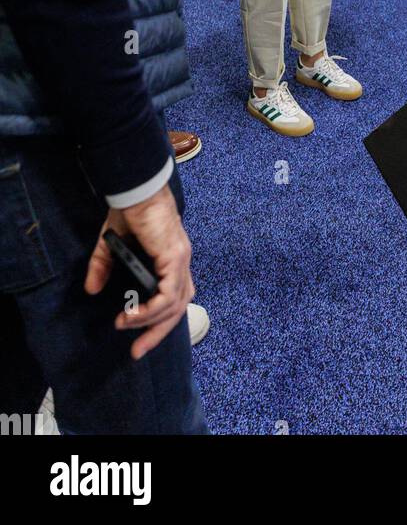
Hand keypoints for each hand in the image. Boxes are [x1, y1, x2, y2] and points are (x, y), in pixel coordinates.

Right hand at [85, 182, 192, 359]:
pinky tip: (133, 314)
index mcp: (172, 259)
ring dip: (149, 322)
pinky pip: (168, 295)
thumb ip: (103, 266)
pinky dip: (151, 310)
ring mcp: (181, 260)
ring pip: (174, 305)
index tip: (139, 338)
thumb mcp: (112, 244)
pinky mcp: (175, 258)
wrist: (137, 190)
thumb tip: (91, 289)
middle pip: (178, 308)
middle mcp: (180, 262)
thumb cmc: (130, 211)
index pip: (174, 297)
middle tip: (137, 351)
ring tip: (125, 325)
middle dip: (157, 333)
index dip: (160, 320)